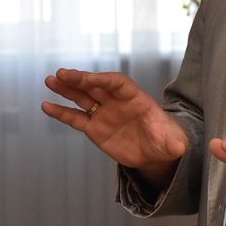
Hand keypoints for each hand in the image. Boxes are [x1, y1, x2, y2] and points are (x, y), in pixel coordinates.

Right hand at [42, 68, 187, 185]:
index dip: (103, 80)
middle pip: (95, 86)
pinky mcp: (94, 128)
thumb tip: (179, 147)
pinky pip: (75, 118)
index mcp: (135, 98)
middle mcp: (116, 101)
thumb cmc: (166, 141)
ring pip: (82, 97)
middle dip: (79, 79)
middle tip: (61, 73)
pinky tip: (46, 106)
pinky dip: (61, 112)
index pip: (117, 83)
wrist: (155, 152)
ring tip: (50, 80)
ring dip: (66, 89)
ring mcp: (104, 113)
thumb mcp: (173, 143)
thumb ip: (174, 142)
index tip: (89, 79)